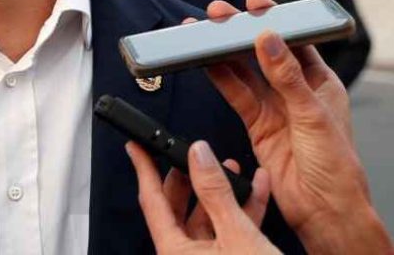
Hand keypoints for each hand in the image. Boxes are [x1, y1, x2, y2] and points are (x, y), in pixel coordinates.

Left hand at [127, 139, 278, 253]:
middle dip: (190, 179)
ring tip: (231, 166)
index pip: (151, 203)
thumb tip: (199, 157)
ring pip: (208, 220)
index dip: (144, 171)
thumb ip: (216, 193)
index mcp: (175, 253)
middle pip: (179, 210)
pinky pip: (230, 232)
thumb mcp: (237, 235)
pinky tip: (256, 189)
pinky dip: (243, 210)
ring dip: (222, 192)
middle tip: (191, 154)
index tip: (137, 149)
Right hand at [200, 0, 393, 254]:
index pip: (295, 40)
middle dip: (241, 32)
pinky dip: (220, 79)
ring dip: (224, 53)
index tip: (254, 4)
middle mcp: (297, 91)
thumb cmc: (336, 165)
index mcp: (321, 82)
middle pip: (264, 53)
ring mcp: (276, 108)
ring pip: (245, 72)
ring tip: (202, 34)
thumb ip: (288, 77)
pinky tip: (205, 63)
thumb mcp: (313, 115)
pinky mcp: (257, 125)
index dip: (274, 20)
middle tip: (218, 15)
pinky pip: (236, 96)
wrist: (324, 209)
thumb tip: (269, 39)